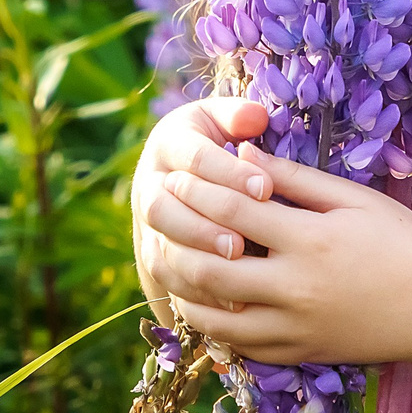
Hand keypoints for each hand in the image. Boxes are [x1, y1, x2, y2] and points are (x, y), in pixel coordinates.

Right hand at [130, 97, 272, 321]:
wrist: (187, 174)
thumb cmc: (220, 140)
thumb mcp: (226, 120)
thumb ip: (239, 116)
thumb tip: (256, 116)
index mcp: (169, 142)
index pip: (195, 158)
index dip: (229, 174)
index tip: (265, 188)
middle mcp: (149, 181)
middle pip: (163, 207)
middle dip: (202, 225)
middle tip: (243, 241)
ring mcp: (146, 221)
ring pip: (159, 244)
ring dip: (195, 259)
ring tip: (236, 268)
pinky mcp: (152, 251)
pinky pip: (164, 275)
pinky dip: (192, 288)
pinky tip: (226, 297)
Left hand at [147, 142, 411, 367]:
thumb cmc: (402, 242)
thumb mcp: (353, 199)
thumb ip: (294, 178)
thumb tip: (243, 155)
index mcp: (311, 239)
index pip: (233, 210)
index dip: (197, 189)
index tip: (175, 174)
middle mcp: (296, 287)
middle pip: (210, 265)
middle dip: (176, 237)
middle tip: (158, 216)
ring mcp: (295, 327)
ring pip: (214, 315)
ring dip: (185, 287)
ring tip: (172, 260)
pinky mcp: (298, 354)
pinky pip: (238, 347)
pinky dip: (212, 325)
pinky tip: (203, 301)